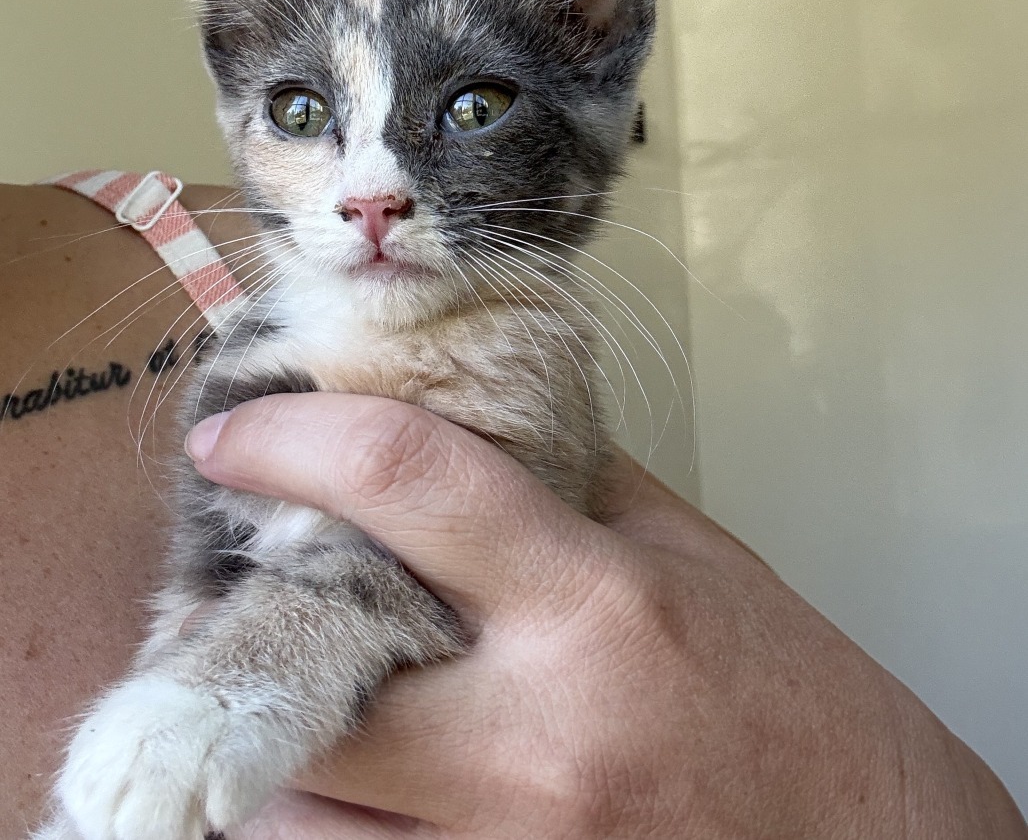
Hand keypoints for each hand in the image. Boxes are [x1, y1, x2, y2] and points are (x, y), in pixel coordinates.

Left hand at [187, 394, 1025, 838]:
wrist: (862, 832)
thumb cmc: (782, 682)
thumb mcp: (680, 551)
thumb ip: (562, 489)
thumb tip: (462, 432)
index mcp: (591, 601)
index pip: (408, 485)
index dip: (296, 441)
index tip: (234, 436)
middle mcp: (530, 731)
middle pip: (310, 673)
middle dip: (234, 619)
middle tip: (221, 573)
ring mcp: (502, 839)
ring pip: (300, 800)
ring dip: (268, 727)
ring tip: (277, 669)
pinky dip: (320, 807)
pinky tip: (345, 758)